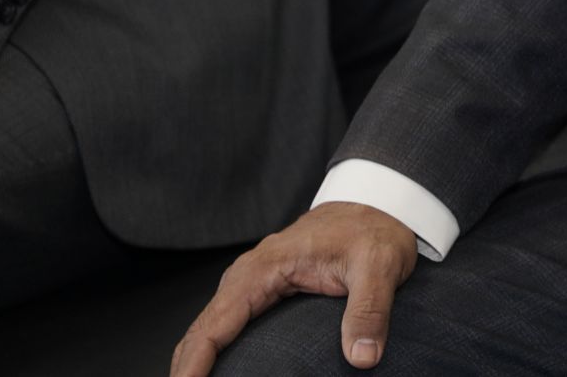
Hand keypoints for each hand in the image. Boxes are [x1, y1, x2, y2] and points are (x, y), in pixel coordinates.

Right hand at [171, 202, 419, 374]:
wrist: (376, 206)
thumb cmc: (373, 231)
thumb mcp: (380, 265)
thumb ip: (370, 310)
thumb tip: (362, 358)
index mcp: (264, 267)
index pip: (213, 324)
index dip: (193, 364)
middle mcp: (248, 275)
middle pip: (201, 332)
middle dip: (187, 370)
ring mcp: (252, 283)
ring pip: (209, 330)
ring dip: (196, 363)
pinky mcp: (261, 292)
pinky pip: (226, 326)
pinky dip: (213, 352)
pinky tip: (216, 376)